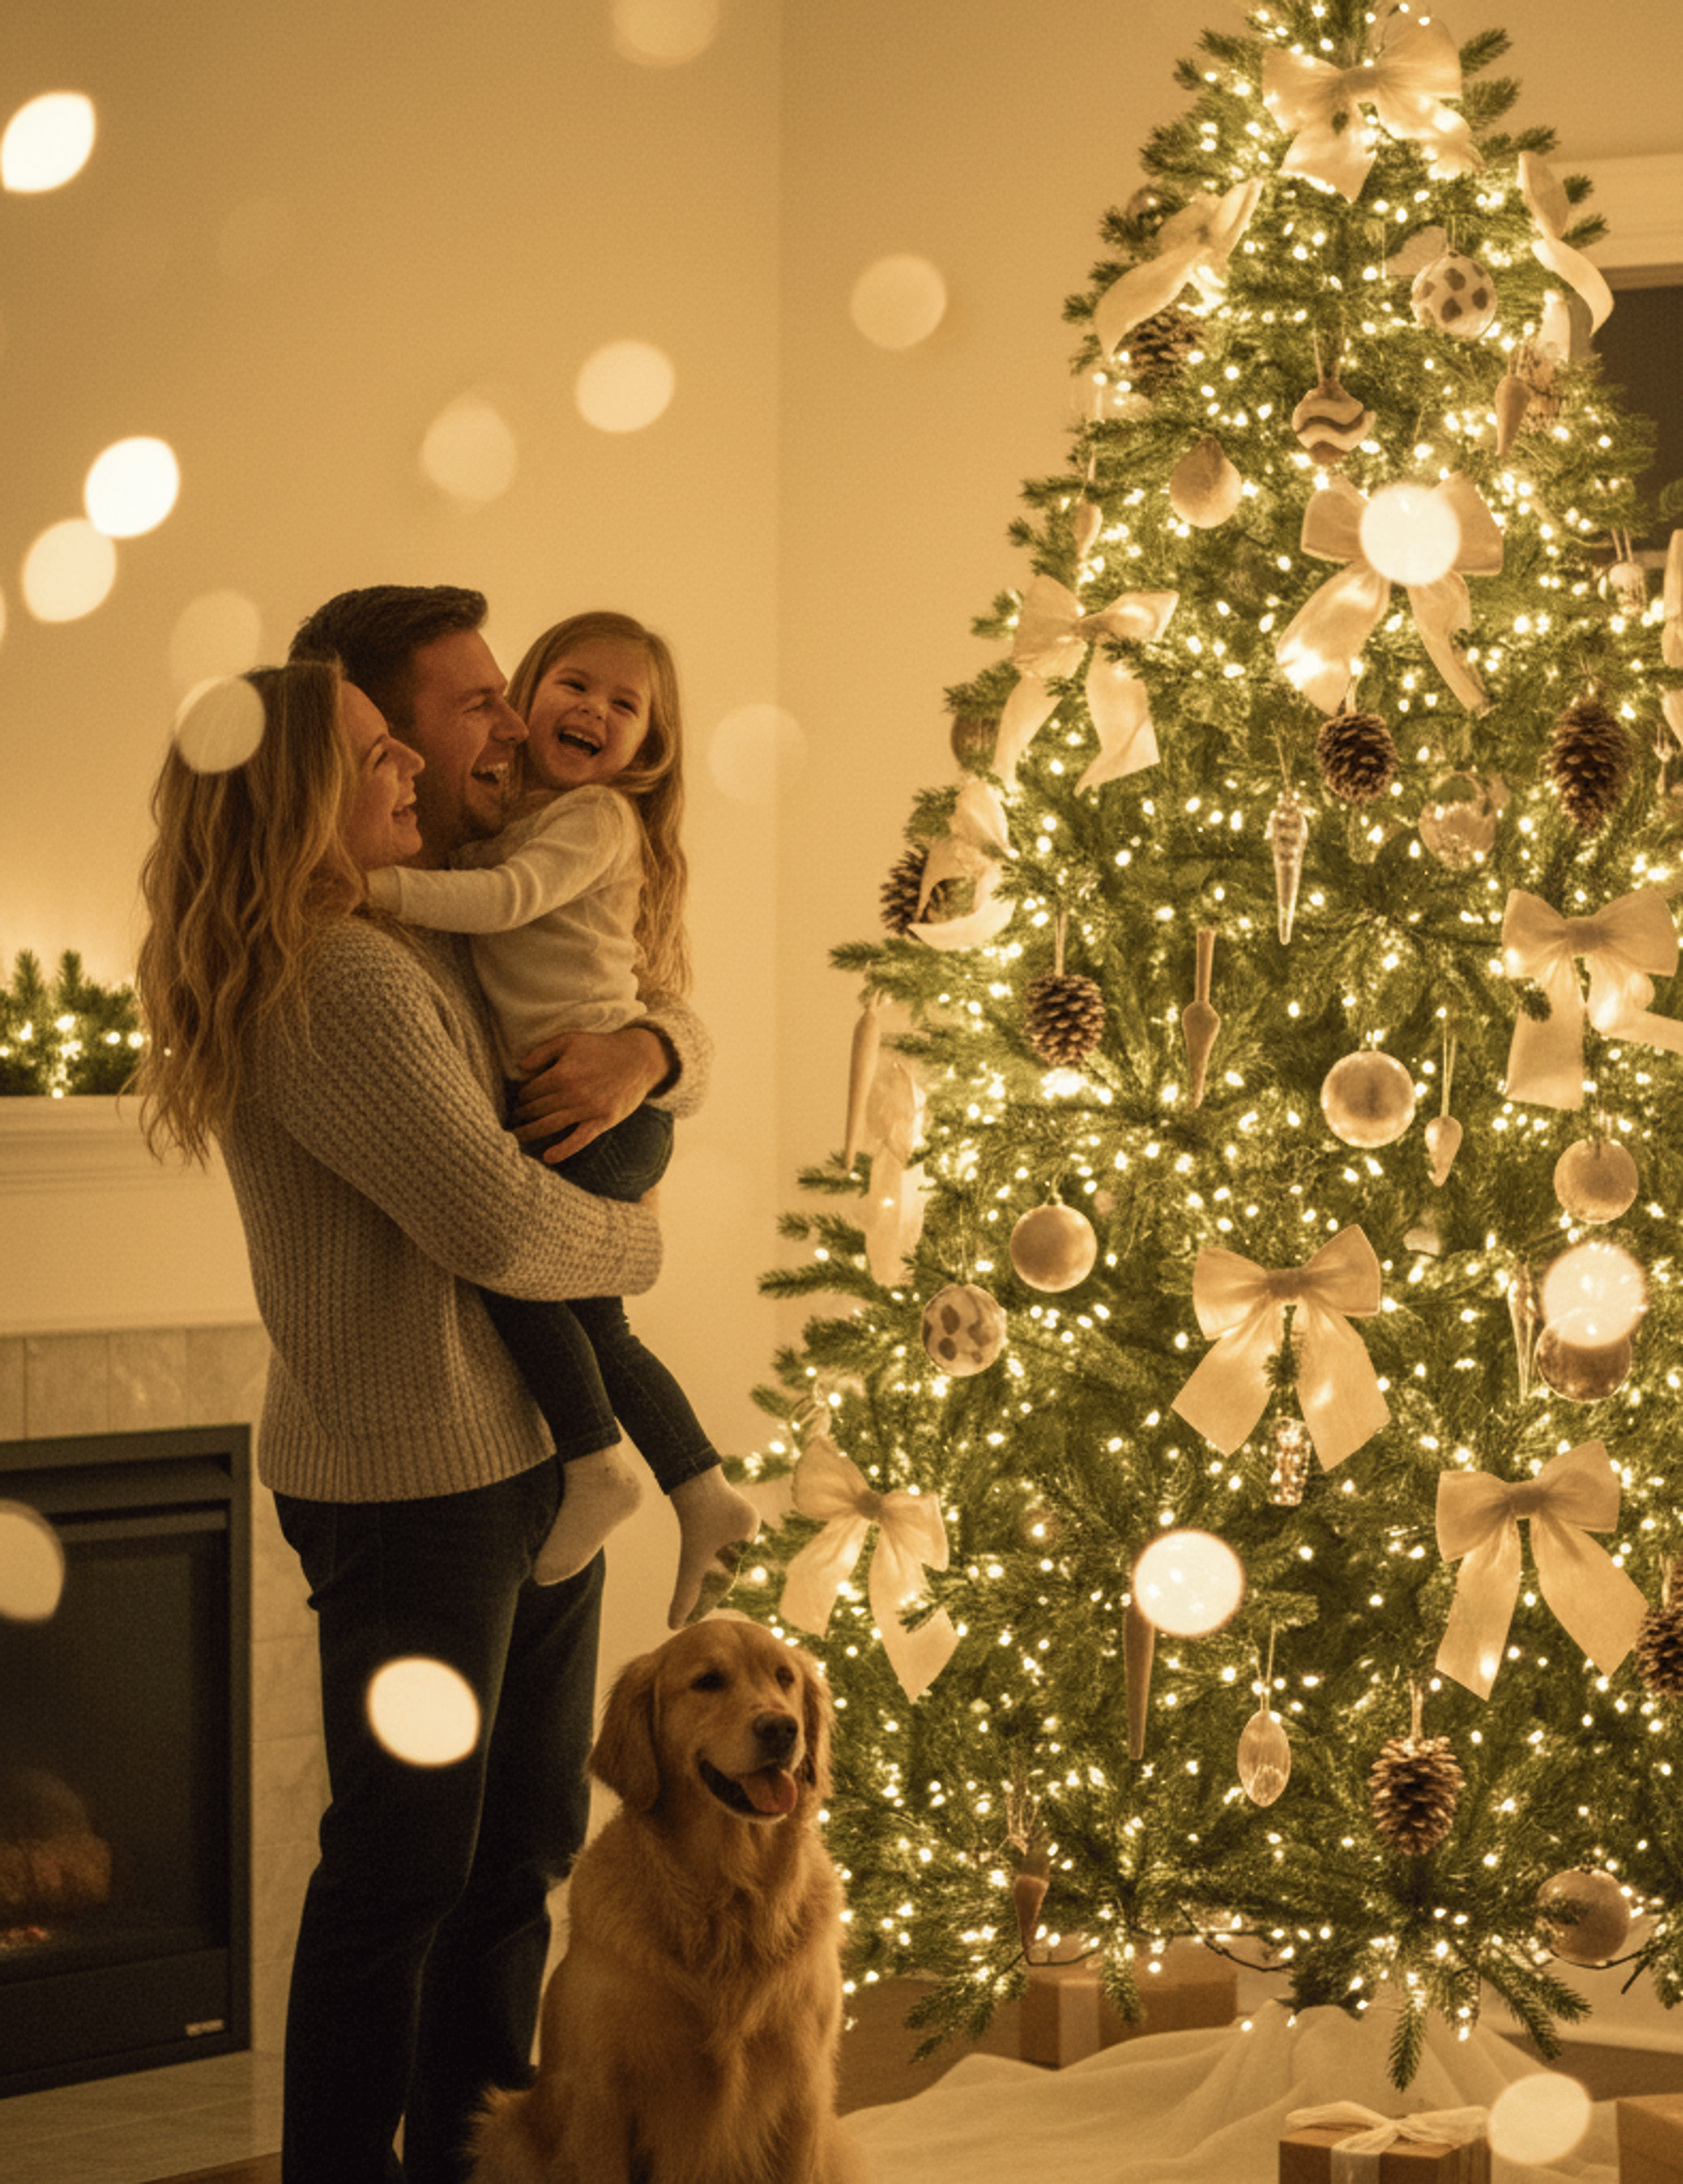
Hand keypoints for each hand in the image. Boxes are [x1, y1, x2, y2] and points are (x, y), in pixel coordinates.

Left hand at [511, 1026, 672, 1161]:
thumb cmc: (601, 1048)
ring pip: (550, 1125)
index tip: (517, 1101)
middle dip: (522, 1115)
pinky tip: (548, 1157)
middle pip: (537, 1109)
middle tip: (514, 1120)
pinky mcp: (603, 1120)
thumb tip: (520, 1067)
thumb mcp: (569, 1040)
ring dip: (530, 1132)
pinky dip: (563, 1150)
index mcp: (562, 1073)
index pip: (530, 1091)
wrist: (639, 1059)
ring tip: (517, 1137)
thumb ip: (542, 1052)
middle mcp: (572, 1093)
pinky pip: (579, 1139)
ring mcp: (588, 1109)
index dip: (520, 1097)